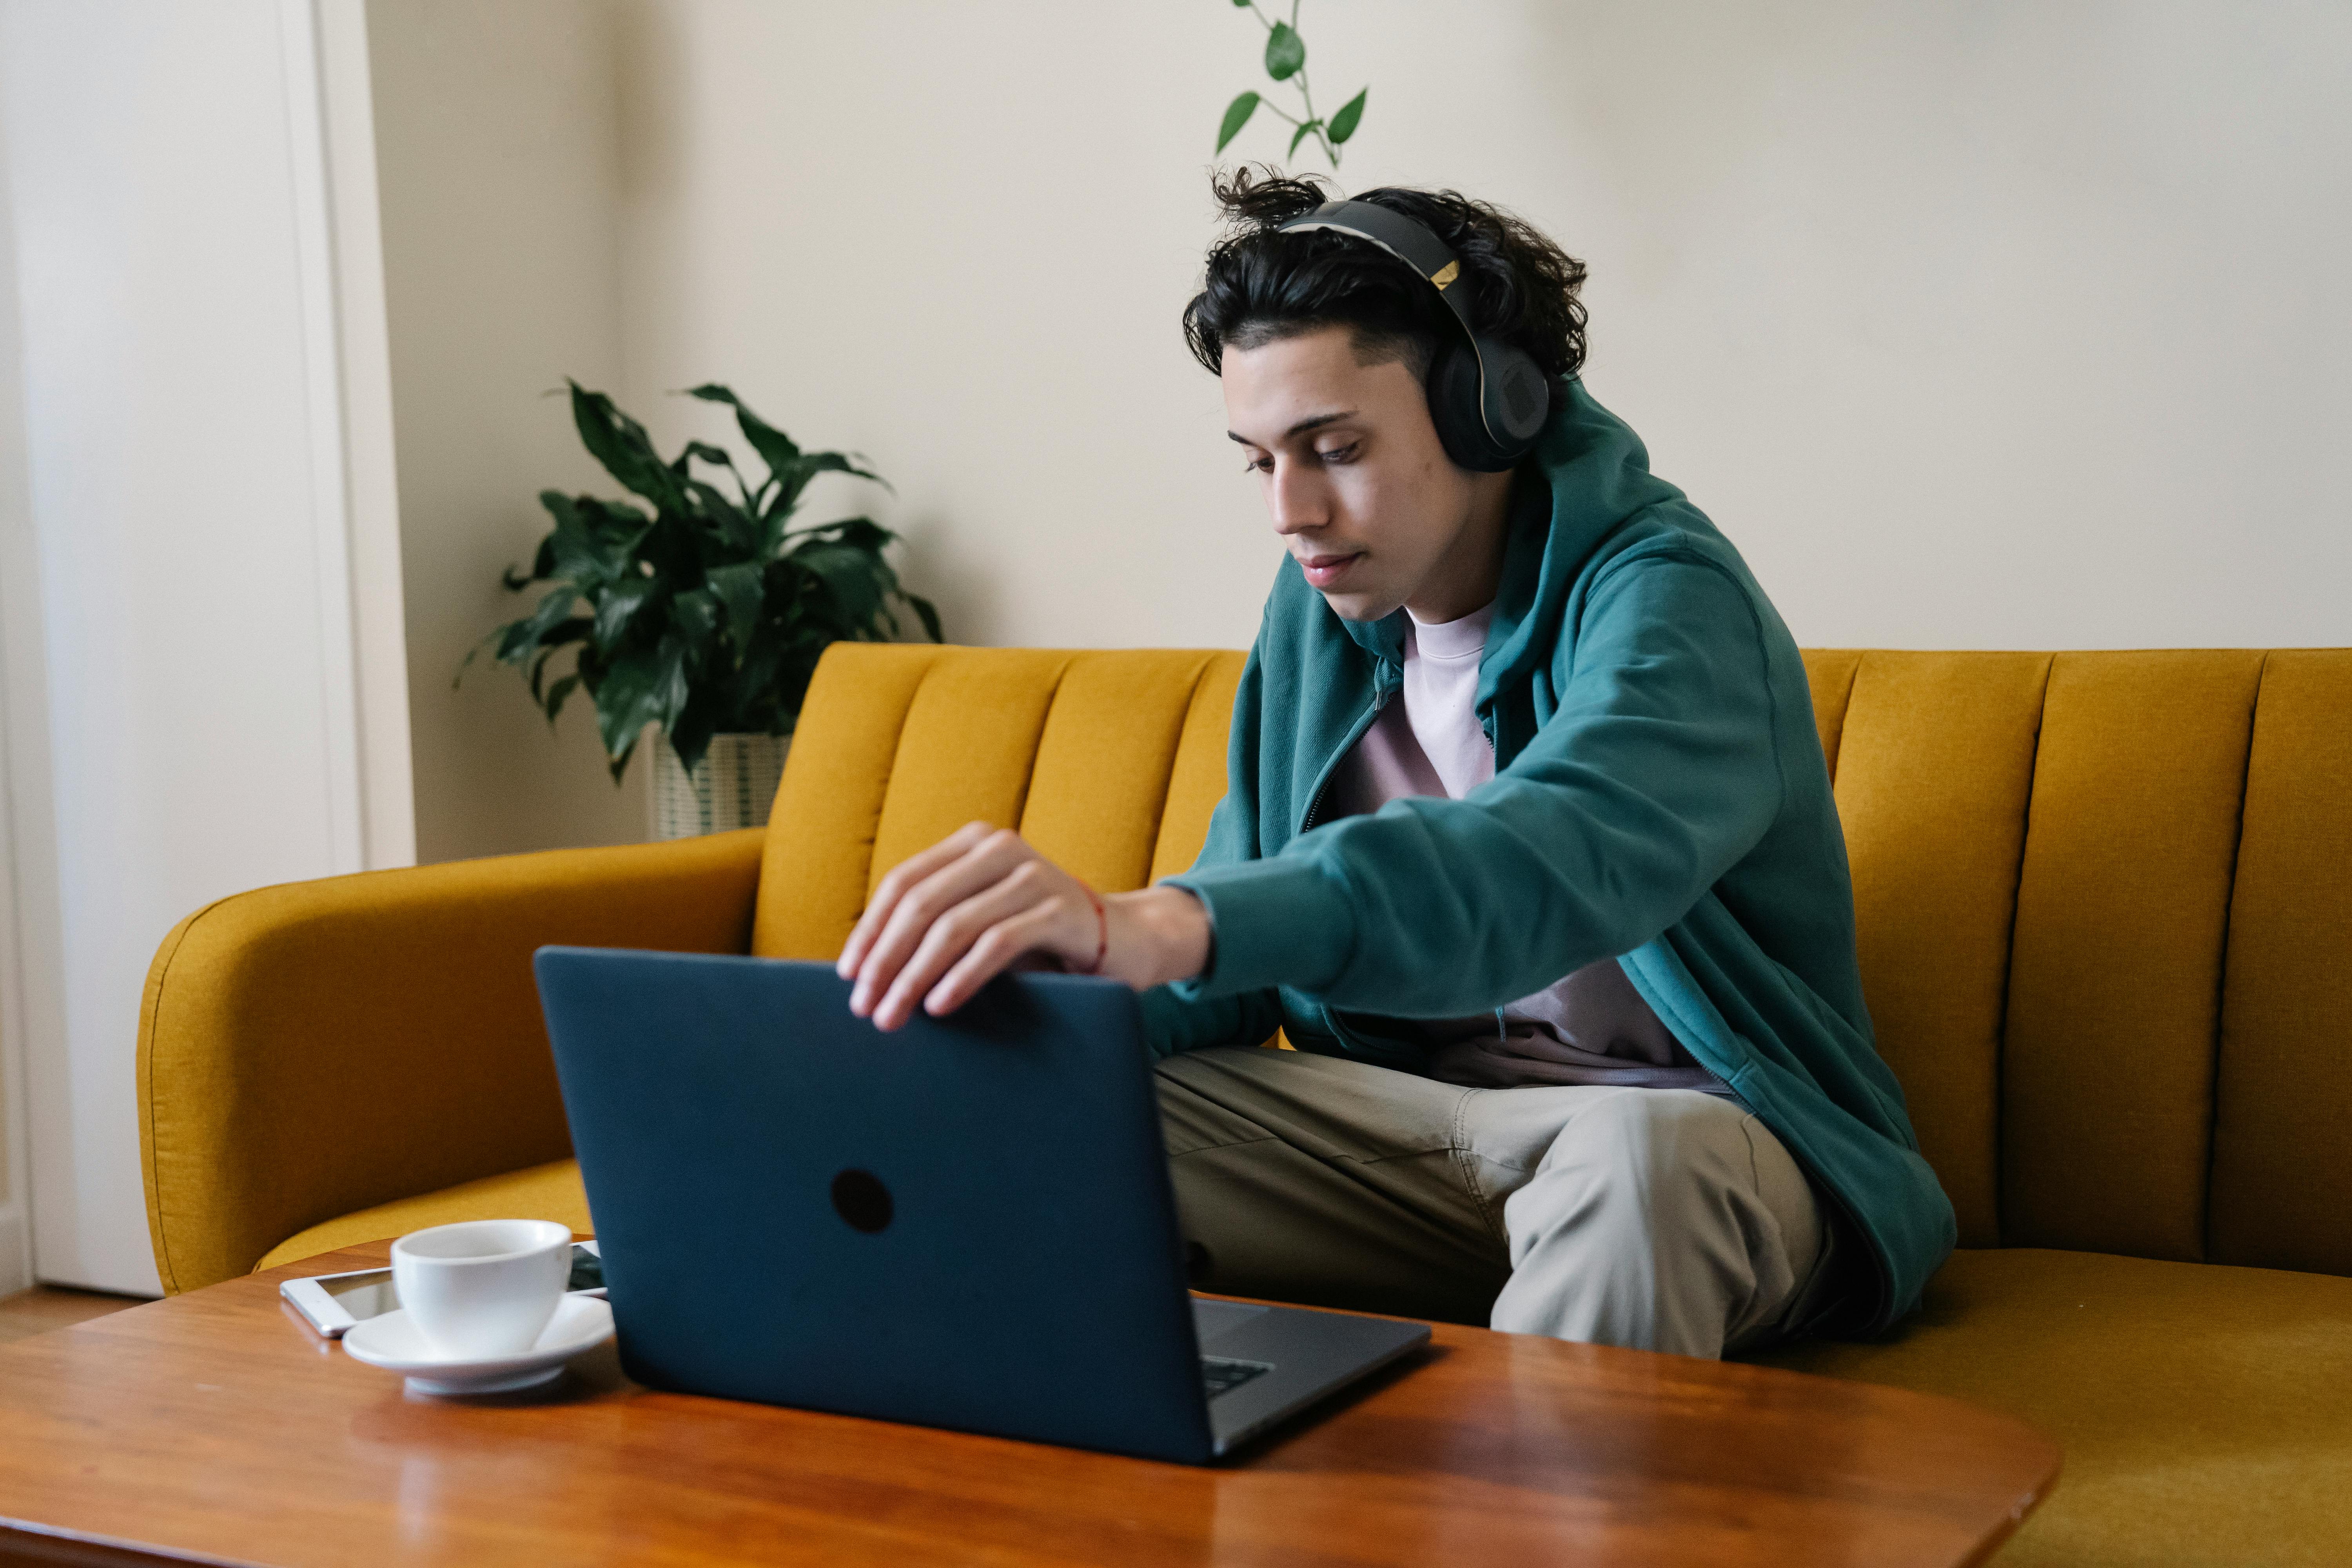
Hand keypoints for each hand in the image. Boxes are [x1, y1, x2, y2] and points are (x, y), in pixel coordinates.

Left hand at [835, 822, 1211, 1030]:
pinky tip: (941, 1005)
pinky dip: (961, 977)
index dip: (870, 929)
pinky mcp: (1061, 909)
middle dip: (885, 960)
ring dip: (914, 977)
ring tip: (894, 1017)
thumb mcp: (983, 923)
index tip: (849, 974)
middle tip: (864, 1007)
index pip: (903, 882)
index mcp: (974, 843)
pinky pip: (996, 944)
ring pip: (952, 926)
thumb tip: (869, 972)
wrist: (1128, 941)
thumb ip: (938, 930)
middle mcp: (1001, 847)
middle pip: (920, 904)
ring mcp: (1034, 875)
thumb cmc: (1043, 941)